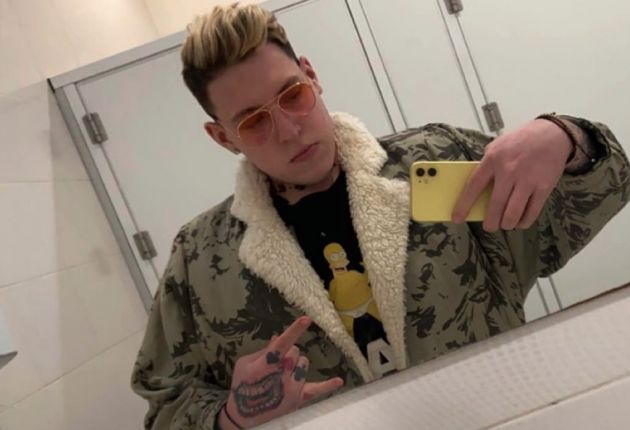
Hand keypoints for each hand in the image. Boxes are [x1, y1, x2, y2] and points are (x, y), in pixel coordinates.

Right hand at [219, 316, 343, 428]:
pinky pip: (317, 390)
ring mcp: (291, 389)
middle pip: (295, 351)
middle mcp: (281, 377)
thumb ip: (263, 351)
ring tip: (284, 373)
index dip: (294, 330)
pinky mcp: (299, 399)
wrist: (244, 416)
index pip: (282, 344)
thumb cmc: (242, 385)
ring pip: (305, 363)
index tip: (307, 318)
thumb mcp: (245, 364)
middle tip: (276, 363)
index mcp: (264, 365)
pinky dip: (328, 385)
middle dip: (288, 353)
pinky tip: (339, 380)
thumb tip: (279, 337)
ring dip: (297, 364)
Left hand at [452, 119, 572, 231]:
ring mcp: (527, 180)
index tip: (457, 218)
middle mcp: (509, 170)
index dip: (464, 205)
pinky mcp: (544, 187)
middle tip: (489, 226)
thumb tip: (475, 189)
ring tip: (505, 224)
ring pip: (513, 213)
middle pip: (495, 205)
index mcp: (493, 160)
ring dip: (507, 224)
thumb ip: (486, 165)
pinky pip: (532, 212)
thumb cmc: (520, 141)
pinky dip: (524, 221)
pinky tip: (520, 222)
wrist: (552, 133)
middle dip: (490, 222)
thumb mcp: (497, 146)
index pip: (473, 187)